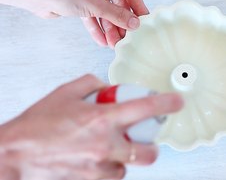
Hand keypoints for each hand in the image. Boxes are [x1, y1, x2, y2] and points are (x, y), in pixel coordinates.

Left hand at [0, 0, 148, 47]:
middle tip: (128, 38)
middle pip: (118, 3)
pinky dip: (97, 28)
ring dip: (110, 28)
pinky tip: (102, 41)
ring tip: (115, 44)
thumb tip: (135, 24)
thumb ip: (119, 15)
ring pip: (105, 11)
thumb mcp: (97, 4)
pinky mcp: (79, 1)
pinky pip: (93, 15)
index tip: (144, 21)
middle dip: (122, 23)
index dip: (138, 7)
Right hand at [0, 75, 182, 179]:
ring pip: (129, 166)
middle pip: (149, 151)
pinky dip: (111, 167)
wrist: (17, 154)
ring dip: (126, 156)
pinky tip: (98, 158)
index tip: (178, 101)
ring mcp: (100, 165)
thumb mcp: (66, 92)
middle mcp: (106, 143)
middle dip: (152, 146)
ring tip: (111, 147)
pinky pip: (113, 175)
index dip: (167, 103)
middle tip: (145, 138)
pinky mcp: (92, 179)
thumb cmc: (39, 124)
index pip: (145, 108)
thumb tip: (108, 86)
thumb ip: (93, 84)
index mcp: (102, 118)